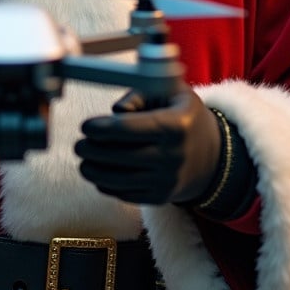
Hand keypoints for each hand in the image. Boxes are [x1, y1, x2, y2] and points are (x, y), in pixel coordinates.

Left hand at [74, 86, 220, 205]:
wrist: (211, 156)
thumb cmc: (182, 115)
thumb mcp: (169, 92)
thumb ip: (139, 95)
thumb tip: (115, 113)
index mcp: (176, 125)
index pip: (130, 129)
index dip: (102, 129)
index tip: (85, 126)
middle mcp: (173, 155)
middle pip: (122, 156)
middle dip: (93, 151)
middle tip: (78, 145)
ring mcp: (168, 179)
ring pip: (121, 180)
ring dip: (95, 172)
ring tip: (83, 162)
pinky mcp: (162, 197)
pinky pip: (128, 194)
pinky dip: (108, 186)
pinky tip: (99, 176)